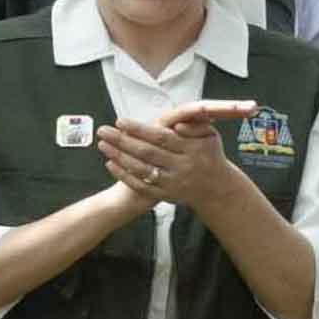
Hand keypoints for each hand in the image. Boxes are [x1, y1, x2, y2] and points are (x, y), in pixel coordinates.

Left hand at [89, 106, 253, 210]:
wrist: (216, 187)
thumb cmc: (209, 156)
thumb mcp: (210, 136)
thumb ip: (195, 126)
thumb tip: (176, 123)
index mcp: (192, 149)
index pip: (161, 137)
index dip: (139, 130)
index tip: (121, 122)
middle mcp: (182, 167)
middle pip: (147, 153)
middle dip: (123, 141)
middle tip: (104, 131)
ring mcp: (173, 183)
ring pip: (142, 169)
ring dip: (119, 157)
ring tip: (103, 144)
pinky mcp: (165, 196)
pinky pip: (141, 186)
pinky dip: (124, 176)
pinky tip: (111, 164)